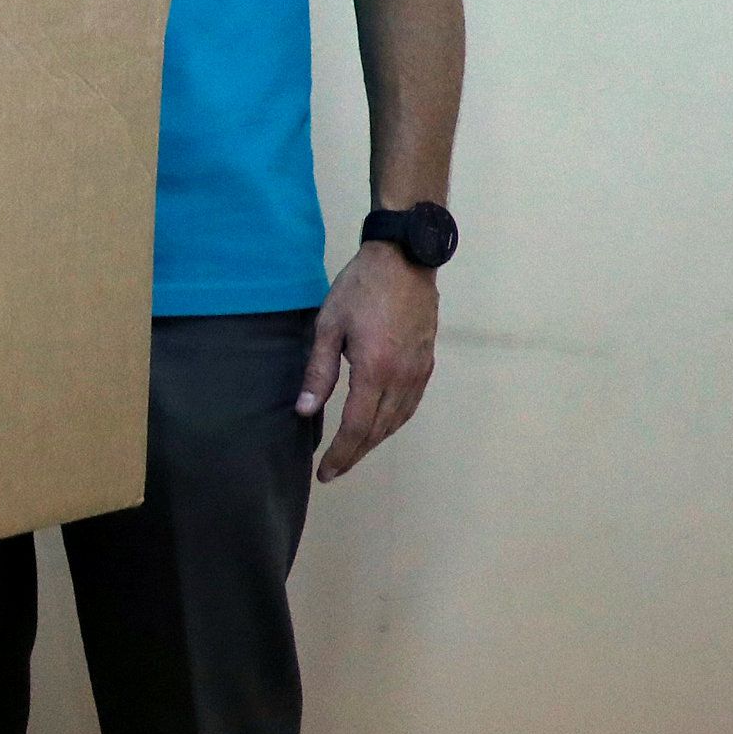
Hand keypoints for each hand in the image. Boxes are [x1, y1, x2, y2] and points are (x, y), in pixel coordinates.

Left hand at [296, 244, 437, 482]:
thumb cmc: (360, 288)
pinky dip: (392, 423)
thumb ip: (318, 371)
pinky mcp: (427, 364)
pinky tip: (379, 426)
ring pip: (397, 421)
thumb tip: (305, 410)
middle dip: (355, 454)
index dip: (341, 455)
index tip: (324, 473)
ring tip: (352, 453)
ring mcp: (419, 372)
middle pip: (378, 430)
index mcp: (375, 371)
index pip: (357, 427)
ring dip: (374, 441)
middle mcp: (402, 379)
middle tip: (333, 471)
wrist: (405, 260)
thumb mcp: (329, 325)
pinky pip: (410, 406)